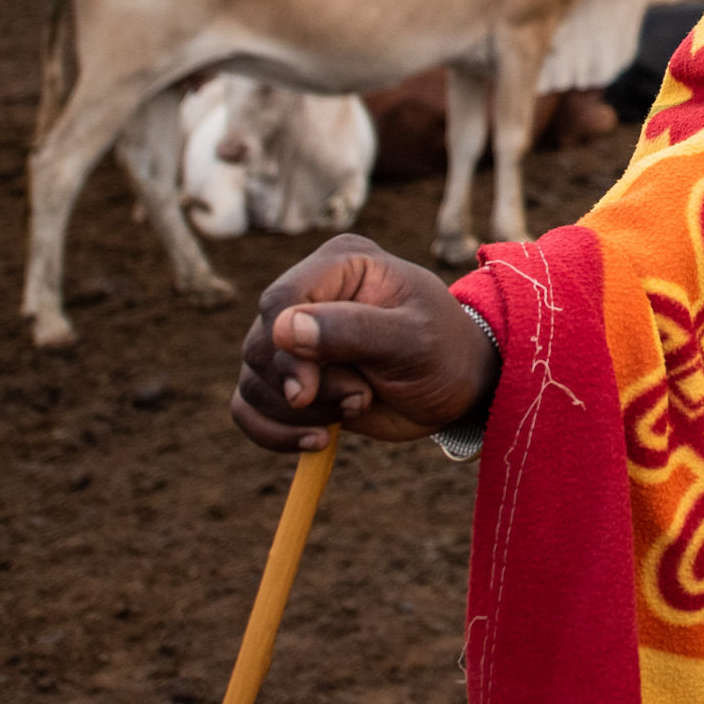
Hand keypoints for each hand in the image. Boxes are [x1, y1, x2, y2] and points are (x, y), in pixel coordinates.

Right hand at [229, 235, 497, 451]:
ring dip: (298, 413)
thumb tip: (282, 328)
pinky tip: (318, 440)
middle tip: (359, 398)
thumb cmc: (444, 351)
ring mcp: (294, 338)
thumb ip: (353, 329)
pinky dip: (273, 433)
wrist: (456, 387)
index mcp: (340, 264)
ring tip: (356, 407)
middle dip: (305, 388)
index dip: (286, 350)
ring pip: (252, 380)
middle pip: (261, 345)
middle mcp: (309, 293)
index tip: (307, 392)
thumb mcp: (412, 339)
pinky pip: (247, 408)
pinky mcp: (288, 378)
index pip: (280, 300)